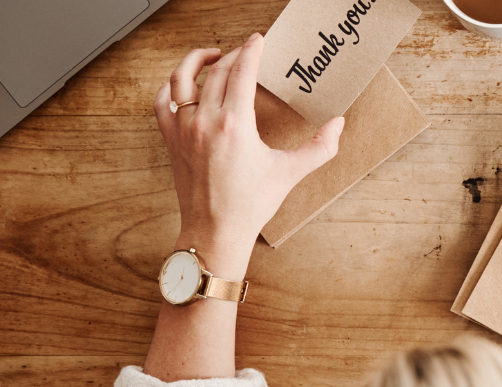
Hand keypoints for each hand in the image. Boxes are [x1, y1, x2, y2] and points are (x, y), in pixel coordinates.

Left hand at [154, 34, 343, 272]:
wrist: (216, 231)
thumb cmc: (251, 205)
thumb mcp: (290, 173)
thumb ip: (320, 147)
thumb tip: (339, 125)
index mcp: (235, 125)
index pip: (241, 72)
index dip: (251, 50)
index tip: (258, 40)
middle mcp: (205, 121)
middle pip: (217, 71)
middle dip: (234, 55)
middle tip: (247, 52)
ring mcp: (183, 129)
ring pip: (182, 79)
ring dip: (196, 60)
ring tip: (212, 56)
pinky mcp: (171, 140)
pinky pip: (163, 102)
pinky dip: (171, 87)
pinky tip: (185, 85)